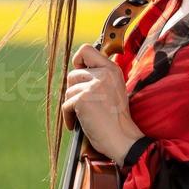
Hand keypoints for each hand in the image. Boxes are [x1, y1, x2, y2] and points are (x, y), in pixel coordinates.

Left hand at [62, 44, 143, 164]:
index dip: (78, 60)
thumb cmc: (116, 119)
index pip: (87, 49)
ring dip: (71, 105)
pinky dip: (68, 117)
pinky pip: (66, 105)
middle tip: (82, 104)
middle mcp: (104, 74)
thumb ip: (99, 78)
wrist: (122, 138)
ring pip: (68, 90)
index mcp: (112, 69)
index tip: (80, 72)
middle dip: (74, 90)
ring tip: (82, 116)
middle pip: (73, 73)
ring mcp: (93, 86)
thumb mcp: (113, 89)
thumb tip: (76, 71)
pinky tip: (77, 124)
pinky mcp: (83, 99)